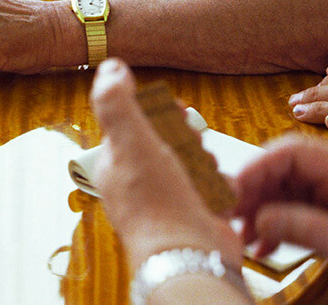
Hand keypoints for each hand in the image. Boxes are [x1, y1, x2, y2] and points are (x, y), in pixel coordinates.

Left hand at [91, 59, 242, 273]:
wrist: (191, 259)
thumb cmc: (158, 204)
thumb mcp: (131, 141)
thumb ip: (117, 102)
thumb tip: (111, 67)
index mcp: (115, 163)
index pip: (135, 123)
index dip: (158, 111)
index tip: (175, 107)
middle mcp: (138, 182)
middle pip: (167, 141)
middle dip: (185, 136)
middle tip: (192, 140)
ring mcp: (167, 201)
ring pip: (191, 162)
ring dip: (202, 161)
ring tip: (203, 170)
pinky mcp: (195, 216)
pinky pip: (211, 189)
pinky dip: (217, 188)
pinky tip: (215, 194)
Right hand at [234, 134, 327, 285]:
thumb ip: (304, 228)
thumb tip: (257, 219)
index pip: (292, 152)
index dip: (257, 166)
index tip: (232, 188)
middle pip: (283, 169)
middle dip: (254, 190)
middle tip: (229, 214)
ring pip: (285, 189)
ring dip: (260, 210)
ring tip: (243, 235)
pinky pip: (294, 208)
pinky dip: (275, 223)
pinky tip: (264, 244)